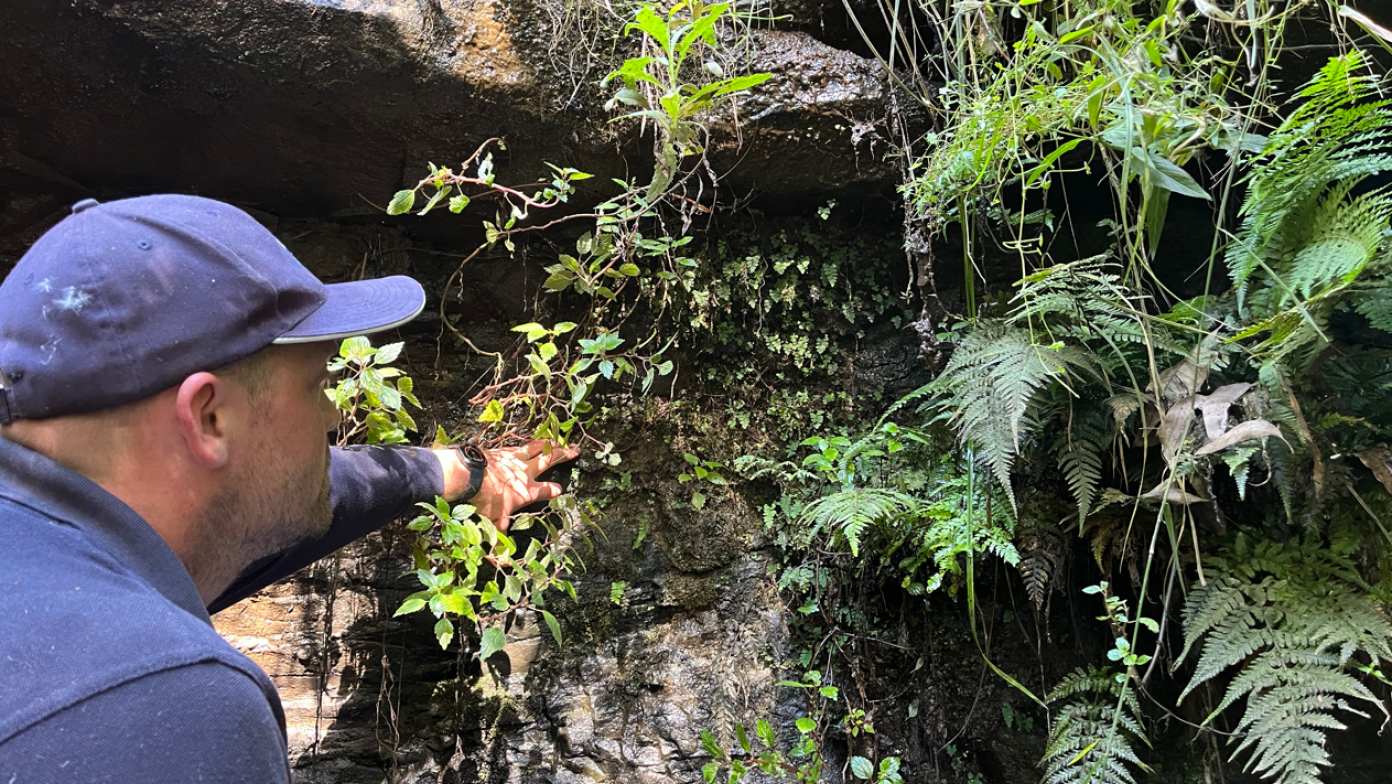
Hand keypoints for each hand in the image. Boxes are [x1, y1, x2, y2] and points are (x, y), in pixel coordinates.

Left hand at [437, 440, 578, 529]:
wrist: (468, 476)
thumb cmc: (484, 500)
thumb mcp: (494, 523)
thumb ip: (501, 539)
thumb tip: (504, 563)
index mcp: (528, 491)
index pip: (548, 490)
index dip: (555, 490)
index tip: (561, 489)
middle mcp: (526, 472)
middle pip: (549, 461)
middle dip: (564, 456)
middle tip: (575, 450)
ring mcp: (515, 459)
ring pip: (537, 448)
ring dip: (549, 444)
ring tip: (558, 440)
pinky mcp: (503, 450)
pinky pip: (520, 444)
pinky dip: (528, 442)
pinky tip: (528, 440)